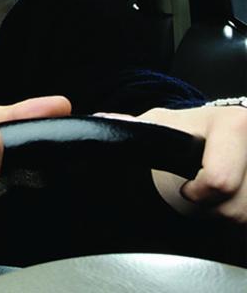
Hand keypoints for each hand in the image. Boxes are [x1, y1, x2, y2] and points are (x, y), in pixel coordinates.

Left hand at [129, 105, 246, 223]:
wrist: (222, 130)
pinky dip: (241, 211)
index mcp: (232, 123)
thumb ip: (132, 127)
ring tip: (218, 193)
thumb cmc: (188, 129)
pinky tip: (231, 198)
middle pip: (238, 207)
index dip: (199, 192)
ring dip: (230, 213)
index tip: (188, 189)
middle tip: (201, 191)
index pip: (219, 181)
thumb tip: (102, 121)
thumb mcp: (160, 124)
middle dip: (215, 206)